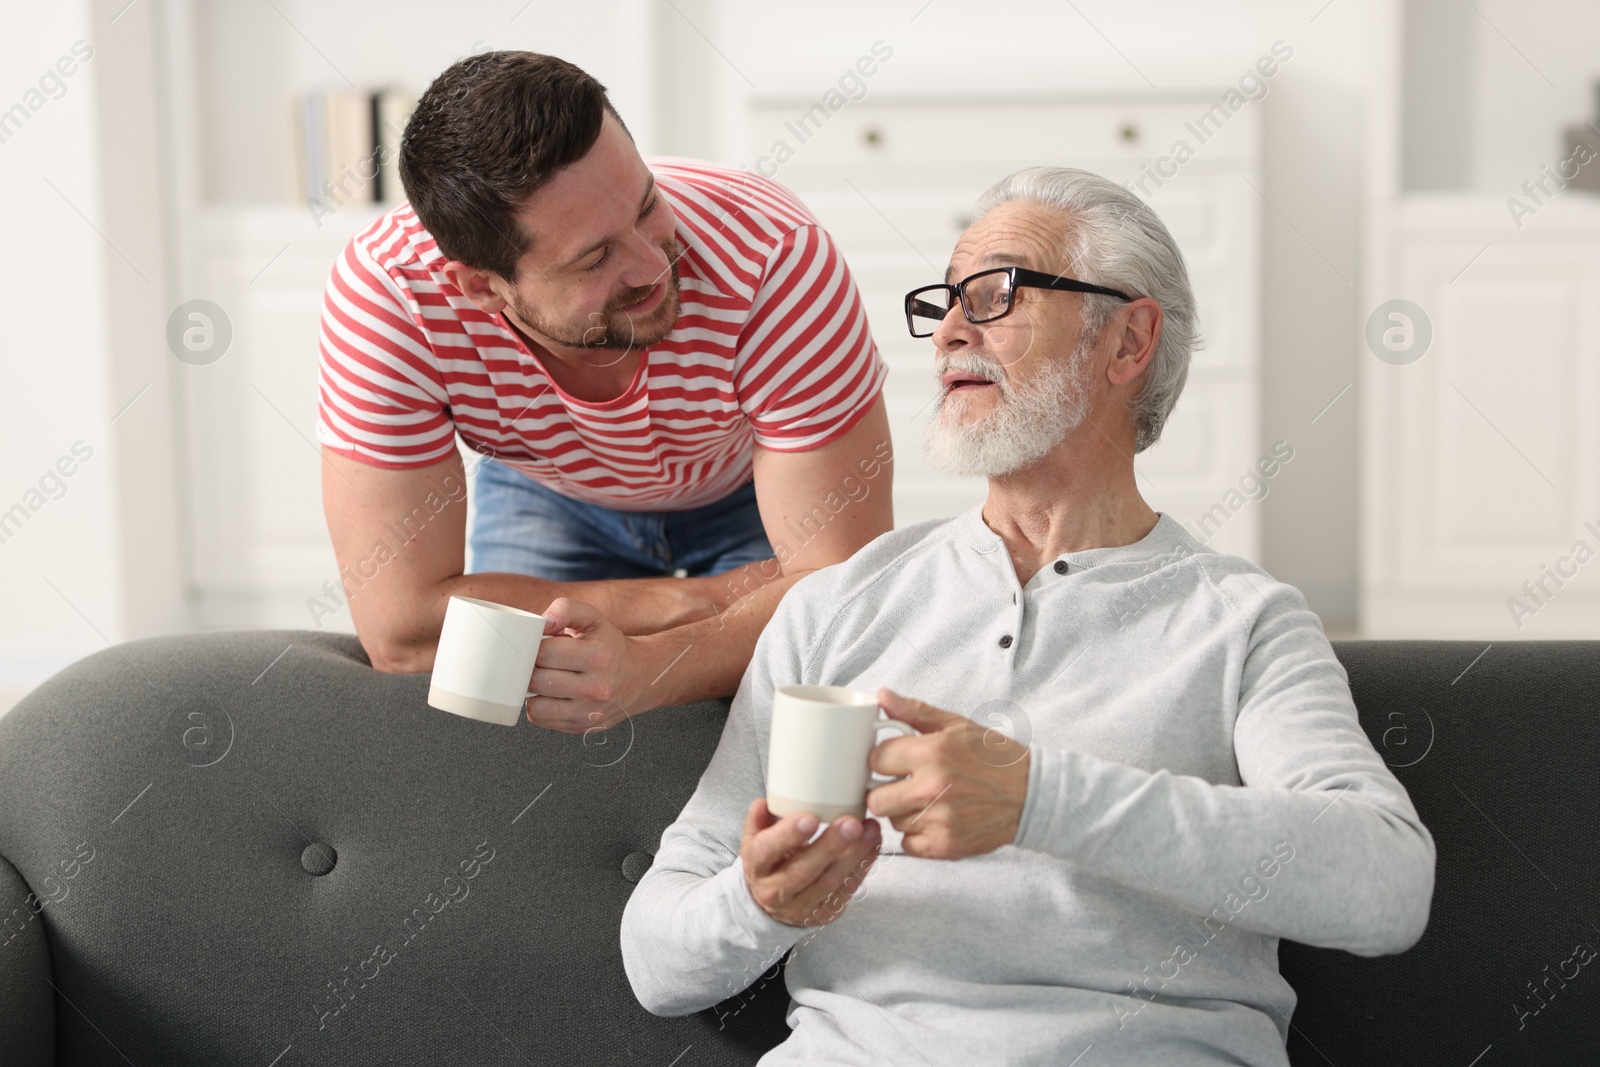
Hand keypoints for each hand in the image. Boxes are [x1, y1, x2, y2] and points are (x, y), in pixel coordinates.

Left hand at [524, 597, 636, 732]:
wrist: (639, 677)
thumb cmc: (610, 647)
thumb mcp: (593, 619)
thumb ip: (566, 609)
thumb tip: (544, 621)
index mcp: (598, 657)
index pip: (545, 653)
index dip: (533, 647)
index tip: (538, 645)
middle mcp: (596, 688)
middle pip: (537, 681)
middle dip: (530, 668)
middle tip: (538, 662)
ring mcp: (589, 712)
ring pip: (536, 705)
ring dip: (532, 691)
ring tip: (545, 678)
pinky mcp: (581, 727)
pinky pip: (541, 719)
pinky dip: (540, 706)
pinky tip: (552, 694)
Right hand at [739, 798, 880, 927]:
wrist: (771, 904)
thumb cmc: (769, 862)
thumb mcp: (755, 840)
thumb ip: (759, 820)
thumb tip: (764, 804)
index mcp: (756, 867)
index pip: (766, 851)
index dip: (787, 835)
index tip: (810, 818)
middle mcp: (775, 891)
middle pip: (803, 870)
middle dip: (830, 846)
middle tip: (852, 823)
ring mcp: (800, 907)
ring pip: (829, 882)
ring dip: (854, 855)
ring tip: (870, 829)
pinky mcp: (824, 914)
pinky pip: (846, 891)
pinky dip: (863, 866)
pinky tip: (873, 844)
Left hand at [866, 688, 1031, 860]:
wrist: (1031, 794)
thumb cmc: (992, 758)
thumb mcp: (956, 725)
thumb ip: (914, 711)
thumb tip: (882, 694)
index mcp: (932, 753)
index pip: (876, 759)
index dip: (882, 760)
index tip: (893, 762)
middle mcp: (932, 788)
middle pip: (874, 799)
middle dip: (885, 791)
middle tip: (903, 786)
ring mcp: (939, 820)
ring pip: (892, 822)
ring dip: (903, 813)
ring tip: (927, 801)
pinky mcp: (946, 846)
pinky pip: (907, 845)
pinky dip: (916, 836)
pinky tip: (934, 820)